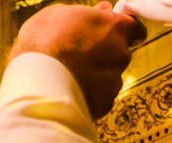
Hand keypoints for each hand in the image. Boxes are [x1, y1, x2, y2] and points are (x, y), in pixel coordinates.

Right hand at [11, 3, 146, 118]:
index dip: (124, 33)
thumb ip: (88, 12)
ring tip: (70, 73)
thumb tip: (103, 10)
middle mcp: (121, 54)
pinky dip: (91, 94)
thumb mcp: (59, 14)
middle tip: (80, 54)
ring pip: (110, 76)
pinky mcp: (105, 103)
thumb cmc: (43, 43)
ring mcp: (115, 80)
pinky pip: (101, 96)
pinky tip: (71, 89)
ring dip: (96, 75)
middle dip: (105, 54)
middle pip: (121, 54)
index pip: (136, 29)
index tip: (112, 35)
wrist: (36, 83)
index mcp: (114, 27)